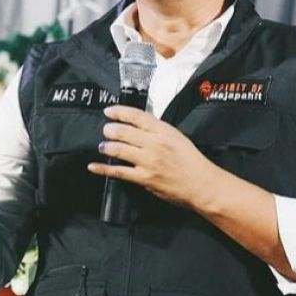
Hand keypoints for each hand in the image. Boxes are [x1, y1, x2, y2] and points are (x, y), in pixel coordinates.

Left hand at [88, 105, 219, 207]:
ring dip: (107, 146)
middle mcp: (154, 144)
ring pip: (119, 150)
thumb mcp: (177, 137)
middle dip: (110, 129)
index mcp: (164, 131)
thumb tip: (138, 127)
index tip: (109, 111)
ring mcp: (148, 161)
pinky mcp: (144, 178)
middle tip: (106, 130)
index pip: (136, 116)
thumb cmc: (192, 162)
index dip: (119, 111)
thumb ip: (158, 131)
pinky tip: (94, 166)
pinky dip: (103, 169)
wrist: (202, 184)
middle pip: (124, 131)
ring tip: (103, 146)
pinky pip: (118, 172)